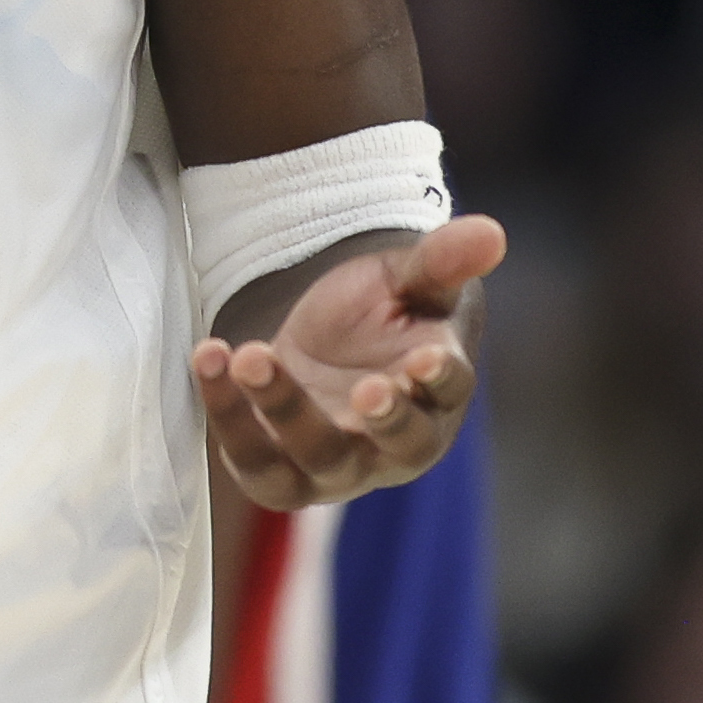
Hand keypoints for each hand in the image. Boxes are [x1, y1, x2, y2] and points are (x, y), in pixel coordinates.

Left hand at [194, 214, 503, 509]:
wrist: (323, 337)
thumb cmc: (384, 311)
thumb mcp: (409, 277)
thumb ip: (443, 260)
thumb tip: (491, 232)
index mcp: (439, 397)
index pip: (447, 395)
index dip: (438, 379)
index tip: (425, 359)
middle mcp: (395, 445)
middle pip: (396, 445)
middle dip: (380, 419)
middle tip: (365, 387)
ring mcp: (337, 466)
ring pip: (317, 458)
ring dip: (283, 408)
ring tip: (252, 353)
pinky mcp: (278, 470)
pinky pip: (253, 460)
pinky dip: (227, 412)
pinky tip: (210, 357)